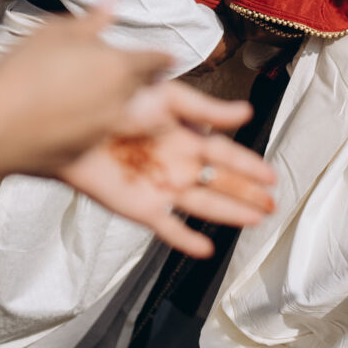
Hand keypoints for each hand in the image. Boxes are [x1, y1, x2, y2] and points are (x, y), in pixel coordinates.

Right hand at [0, 8, 175, 178]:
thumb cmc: (22, 71)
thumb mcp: (54, 33)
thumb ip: (90, 20)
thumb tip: (112, 0)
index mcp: (119, 67)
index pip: (156, 61)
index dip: (162, 58)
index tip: (170, 58)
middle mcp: (120, 101)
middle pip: (146, 92)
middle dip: (150, 86)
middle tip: (148, 81)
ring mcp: (104, 131)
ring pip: (128, 118)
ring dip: (129, 110)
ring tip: (120, 103)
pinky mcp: (84, 154)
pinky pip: (101, 139)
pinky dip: (99, 130)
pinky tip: (83, 124)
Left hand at [57, 81, 275, 256]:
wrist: (74, 122)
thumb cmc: (119, 102)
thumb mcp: (168, 97)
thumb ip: (206, 110)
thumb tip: (246, 113)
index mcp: (185, 137)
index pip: (225, 154)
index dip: (249, 165)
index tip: (271, 176)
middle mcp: (176, 165)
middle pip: (220, 183)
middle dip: (247, 193)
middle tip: (273, 204)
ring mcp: (159, 189)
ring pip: (203, 205)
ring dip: (230, 213)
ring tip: (256, 220)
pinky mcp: (138, 208)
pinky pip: (167, 228)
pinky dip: (185, 240)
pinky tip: (205, 249)